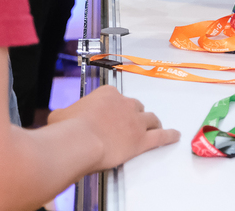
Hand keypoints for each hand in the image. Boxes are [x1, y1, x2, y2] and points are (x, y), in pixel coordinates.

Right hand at [47, 85, 178, 170]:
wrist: (79, 141)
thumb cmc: (68, 129)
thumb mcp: (60, 115)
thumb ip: (65, 115)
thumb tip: (60, 119)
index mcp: (106, 94)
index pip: (115, 98)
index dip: (114, 108)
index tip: (110, 115)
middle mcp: (124, 103)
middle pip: (135, 106)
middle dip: (133, 113)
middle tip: (129, 123)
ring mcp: (135, 121)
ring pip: (150, 118)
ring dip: (152, 122)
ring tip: (154, 126)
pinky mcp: (141, 140)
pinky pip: (160, 136)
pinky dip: (169, 136)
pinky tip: (174, 135)